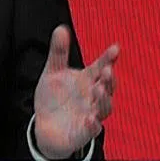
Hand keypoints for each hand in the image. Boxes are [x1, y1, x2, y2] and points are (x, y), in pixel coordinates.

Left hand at [34, 25, 118, 158]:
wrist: (44, 126)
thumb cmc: (54, 98)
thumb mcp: (53, 72)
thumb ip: (58, 52)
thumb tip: (61, 28)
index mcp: (88, 79)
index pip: (102, 66)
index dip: (109, 58)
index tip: (115, 48)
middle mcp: (93, 96)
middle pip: (107, 87)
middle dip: (109, 80)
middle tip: (107, 71)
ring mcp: (91, 114)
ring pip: (104, 108)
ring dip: (104, 100)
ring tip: (99, 90)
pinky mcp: (83, 132)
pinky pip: (92, 130)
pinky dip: (93, 124)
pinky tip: (90, 118)